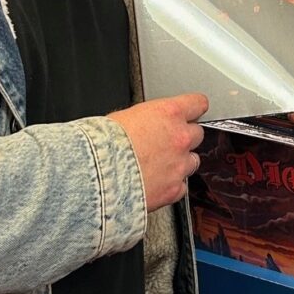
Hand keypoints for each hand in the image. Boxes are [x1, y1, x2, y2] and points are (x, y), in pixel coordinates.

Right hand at [109, 92, 207, 211]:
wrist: (96, 176)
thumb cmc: (102, 145)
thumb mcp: (124, 117)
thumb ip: (147, 119)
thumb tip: (147, 122)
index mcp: (169, 113)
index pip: (198, 103)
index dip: (193, 109)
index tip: (192, 112)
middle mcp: (180, 137)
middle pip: (197, 134)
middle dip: (183, 138)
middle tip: (165, 144)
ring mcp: (180, 164)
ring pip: (192, 161)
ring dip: (180, 162)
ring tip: (158, 166)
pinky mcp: (174, 189)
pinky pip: (182, 186)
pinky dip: (171, 185)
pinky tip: (156, 183)